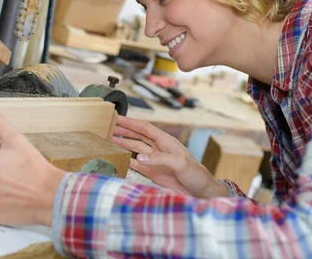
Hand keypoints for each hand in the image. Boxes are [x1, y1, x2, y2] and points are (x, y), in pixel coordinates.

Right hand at [112, 116, 226, 198]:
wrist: (202, 193)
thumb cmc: (197, 175)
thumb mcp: (180, 163)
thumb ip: (160, 159)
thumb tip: (139, 157)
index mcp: (166, 142)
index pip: (145, 128)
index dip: (132, 123)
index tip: (118, 118)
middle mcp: (159, 149)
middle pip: (138, 136)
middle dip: (124, 131)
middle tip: (109, 126)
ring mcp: (155, 161)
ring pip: (136, 149)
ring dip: (124, 144)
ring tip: (110, 139)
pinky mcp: (153, 173)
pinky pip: (137, 164)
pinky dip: (127, 160)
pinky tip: (119, 157)